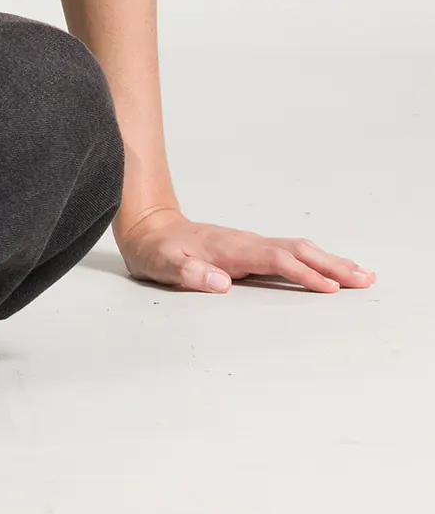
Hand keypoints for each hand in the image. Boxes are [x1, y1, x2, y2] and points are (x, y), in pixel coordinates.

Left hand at [116, 206, 375, 293]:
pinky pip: (290, 252)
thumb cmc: (156, 249)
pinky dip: (315, 259)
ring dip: (330, 261)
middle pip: (296, 251)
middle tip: (364, 279)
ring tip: (361, 274)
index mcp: (230, 249)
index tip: (330, 288)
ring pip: (298, 249)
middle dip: (331, 265)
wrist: (150, 225)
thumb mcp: (163, 264)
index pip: (275, 260)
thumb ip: (189, 271)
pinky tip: (329, 268)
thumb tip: (220, 282)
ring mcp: (250, 244)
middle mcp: (246, 243)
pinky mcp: (251, 248)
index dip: (302, 274)